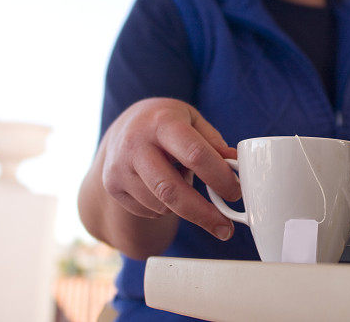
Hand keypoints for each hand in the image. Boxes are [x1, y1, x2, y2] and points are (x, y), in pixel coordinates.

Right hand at [99, 97, 239, 240]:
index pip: (195, 154)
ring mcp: (119, 166)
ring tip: (186, 185)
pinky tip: (165, 187)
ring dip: (184, 207)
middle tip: (226, 229)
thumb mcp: (192, 120)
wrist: (126, 123)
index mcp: (162, 122)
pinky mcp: (112, 185)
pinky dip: (165, 208)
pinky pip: (148, 211)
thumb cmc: (166, 122)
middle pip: (171, 190)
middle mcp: (136, 144)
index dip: (220, 177)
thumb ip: (213, 142)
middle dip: (202, 214)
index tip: (236, 193)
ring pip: (161, 205)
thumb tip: (237, 165)